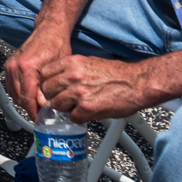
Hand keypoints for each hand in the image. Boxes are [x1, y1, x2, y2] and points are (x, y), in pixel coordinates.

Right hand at [3, 26, 72, 116]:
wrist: (49, 29)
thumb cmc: (57, 45)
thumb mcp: (57, 70)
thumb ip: (48, 89)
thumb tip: (43, 106)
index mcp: (27, 68)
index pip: (27, 99)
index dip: (34, 113)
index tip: (41, 119)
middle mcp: (16, 67)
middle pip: (19, 98)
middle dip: (30, 108)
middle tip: (42, 114)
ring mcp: (11, 66)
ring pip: (14, 94)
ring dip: (24, 101)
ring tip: (38, 104)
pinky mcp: (10, 65)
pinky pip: (11, 85)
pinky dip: (19, 92)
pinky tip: (31, 94)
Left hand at [36, 53, 162, 121]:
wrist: (136, 83)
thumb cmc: (116, 74)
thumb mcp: (88, 63)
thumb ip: (71, 71)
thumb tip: (58, 81)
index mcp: (72, 62)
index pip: (44, 74)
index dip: (46, 83)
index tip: (51, 89)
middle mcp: (72, 76)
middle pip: (47, 91)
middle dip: (53, 97)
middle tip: (63, 101)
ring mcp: (78, 92)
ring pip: (57, 105)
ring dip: (65, 109)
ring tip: (77, 107)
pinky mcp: (87, 108)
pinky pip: (73, 117)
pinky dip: (79, 118)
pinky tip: (87, 113)